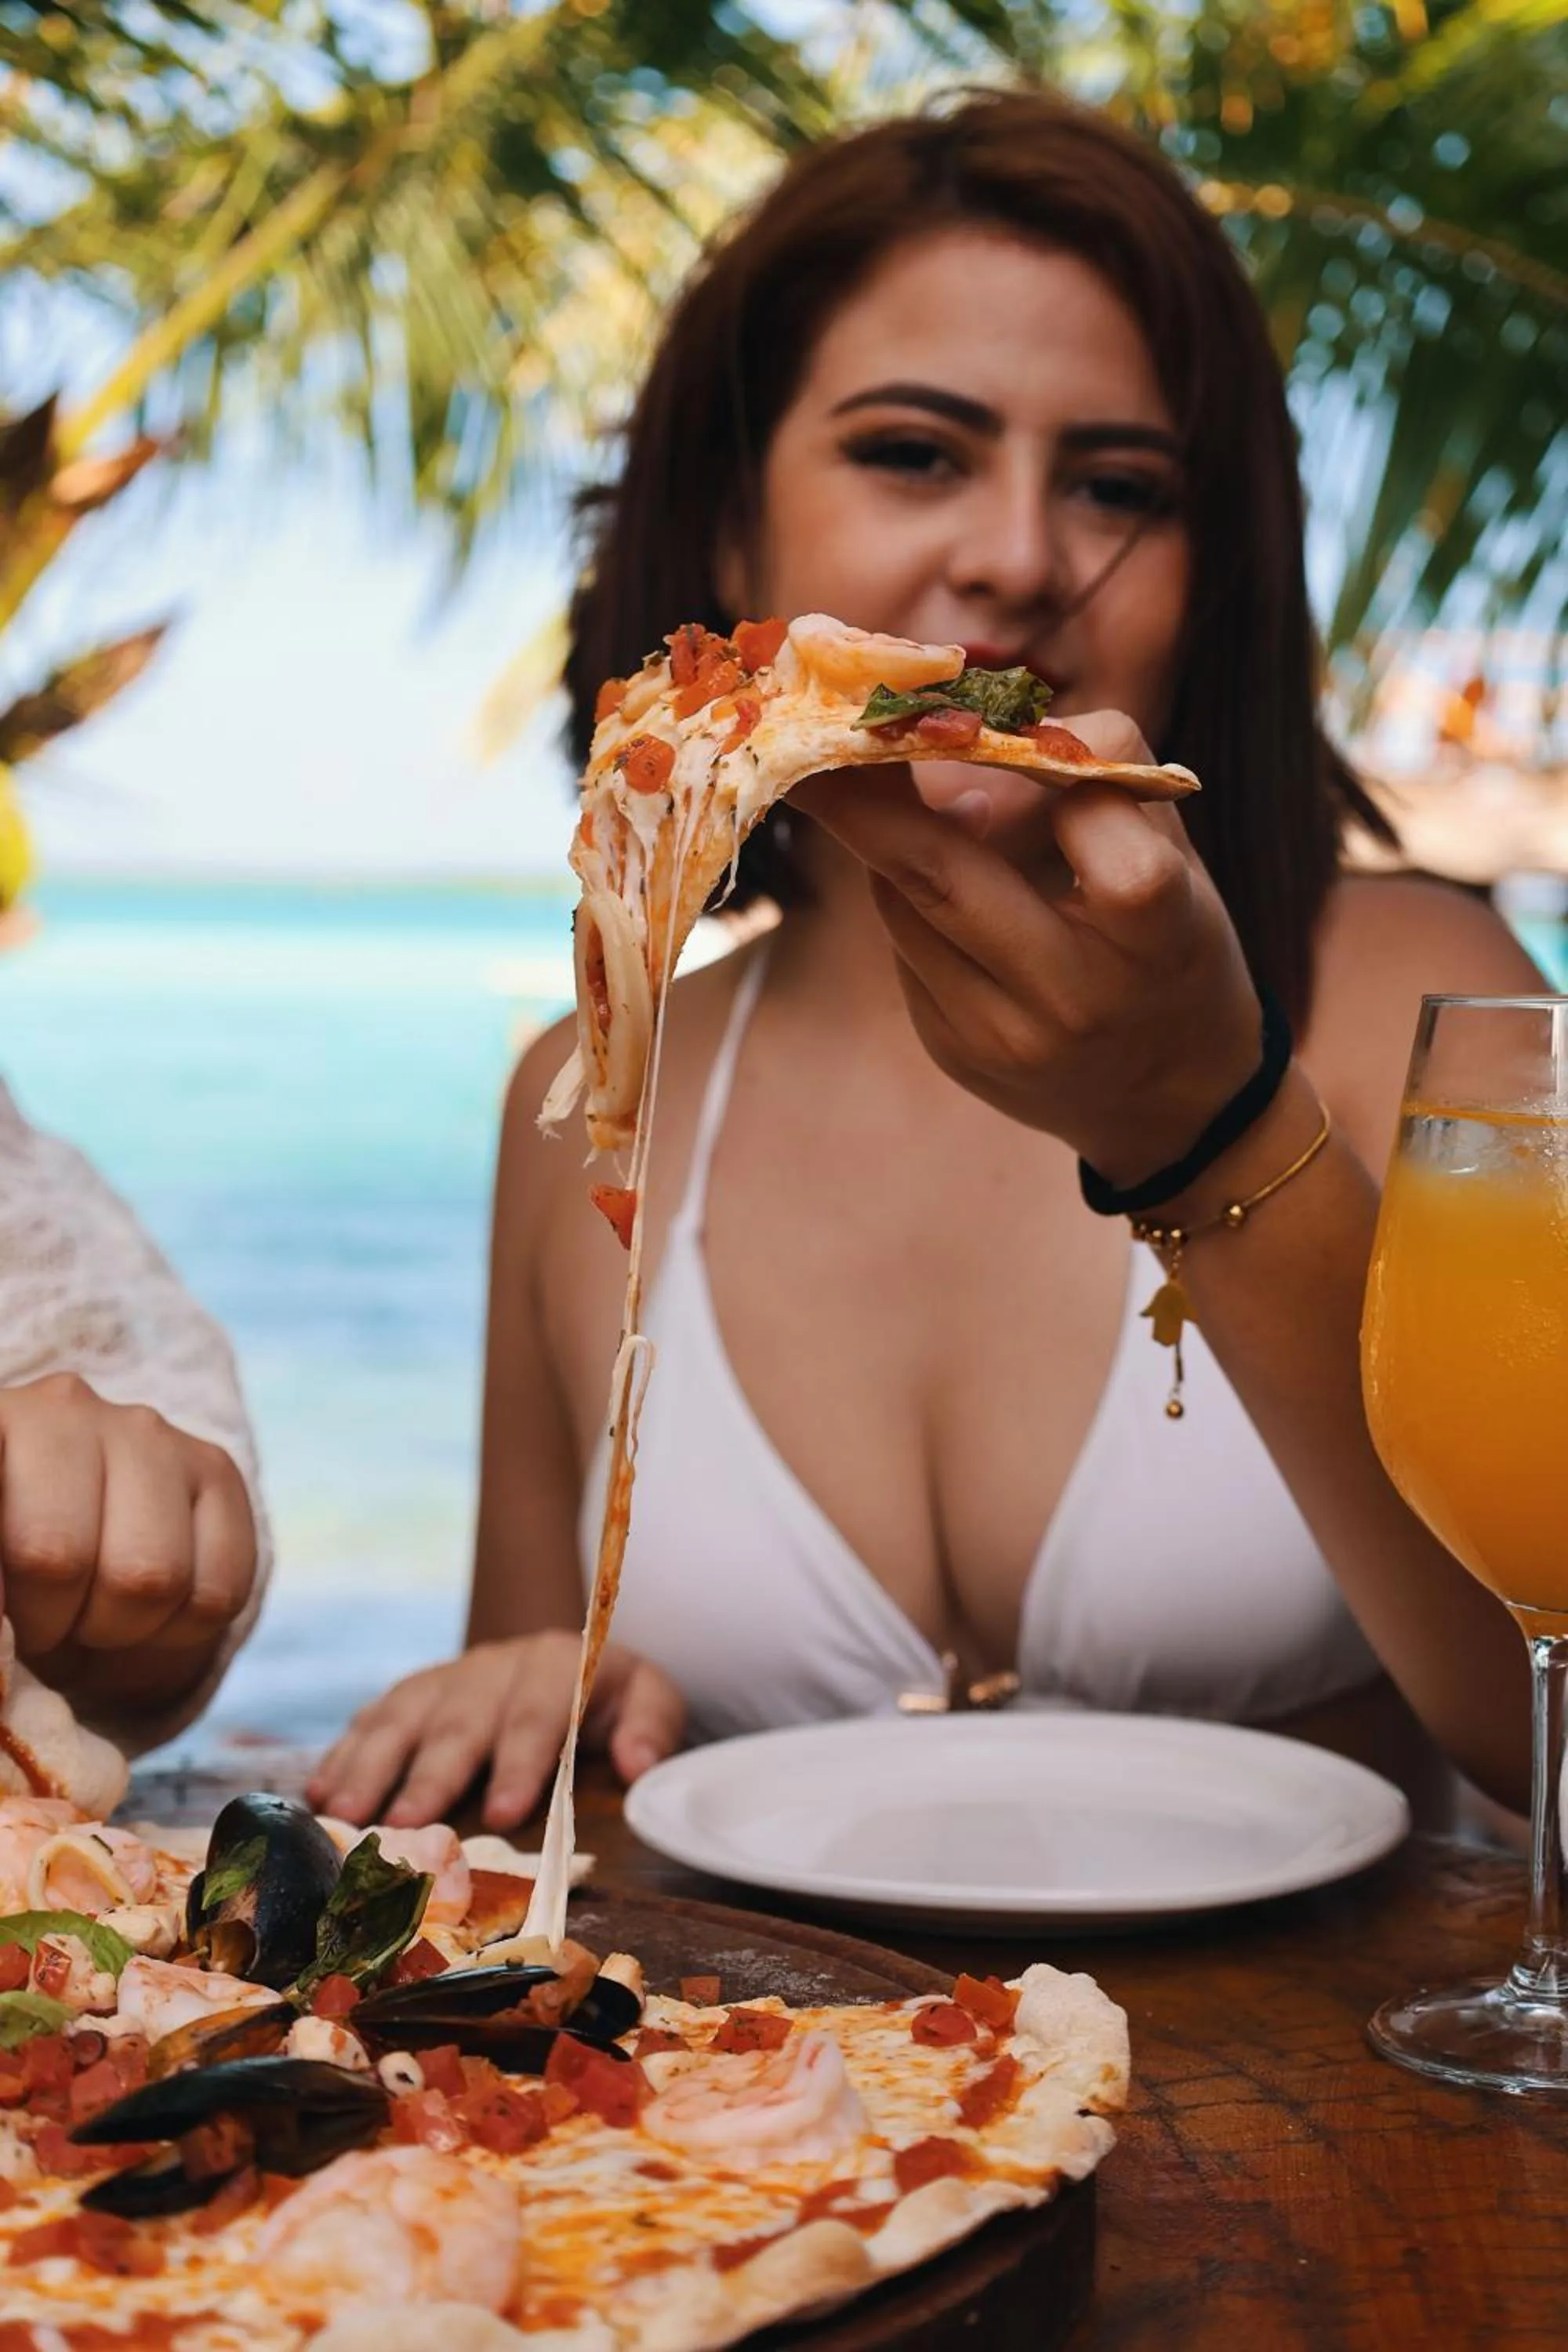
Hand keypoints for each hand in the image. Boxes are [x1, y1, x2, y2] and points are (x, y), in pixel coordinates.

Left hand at [0, 1372, 256, 1682]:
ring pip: (151, 1578)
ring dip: (116, 1630)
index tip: (6, 1625)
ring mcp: (147, 1431)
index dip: (1, 1592)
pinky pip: (218, 1590)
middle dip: (47, 1623)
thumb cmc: (4, 1569)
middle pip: (57, 1559)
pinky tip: (148, 1608)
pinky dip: (179, 1630)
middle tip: (41, 1622)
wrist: (65, 1545)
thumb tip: (3, 1648)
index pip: (2, 1512)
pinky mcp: (215, 1466)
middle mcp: (60, 1409)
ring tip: (90, 1615)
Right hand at [307, 1633, 686, 1831]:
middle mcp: (495, 1667)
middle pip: (461, 1719)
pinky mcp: (413, 1694)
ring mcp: (447, 1678)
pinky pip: (372, 1718)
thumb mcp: (649, 1697)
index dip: (523, 1761)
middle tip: (408, 1824)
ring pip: (405, 1716)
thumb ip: (652, 1726)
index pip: (539, 1712)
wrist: (567, 1656)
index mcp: (559, 1666)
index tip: (507, 1813)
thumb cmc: (609, 1698)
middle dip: (433, 1773)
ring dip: (372, 1766)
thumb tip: (638, 1765)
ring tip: (346, 1815)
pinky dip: (343, 1755)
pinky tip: (318, 1795)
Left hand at [797, 711, 1263, 1186]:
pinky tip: (944, 891)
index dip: (1044, 761)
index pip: (1086, 812)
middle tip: (811, 727)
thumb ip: (1092, 783)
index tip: (1004, 728)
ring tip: (907, 798)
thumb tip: (955, 739)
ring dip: (890, 837)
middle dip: (862, 792)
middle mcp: (1073, 997)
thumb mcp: (1173, 857)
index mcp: (1158, 935)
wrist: (1170, 1101)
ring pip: (902, 901)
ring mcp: (1001, 1037)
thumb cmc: (1173, 947)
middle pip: (942, 872)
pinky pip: (902, 944)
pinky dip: (909, 895)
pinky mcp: (953, 1052)